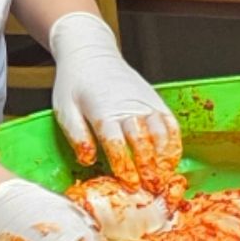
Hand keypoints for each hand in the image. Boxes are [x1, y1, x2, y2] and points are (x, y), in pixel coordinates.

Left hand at [47, 11, 179, 177]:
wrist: (90, 52)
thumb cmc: (75, 82)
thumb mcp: (65, 108)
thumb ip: (77, 135)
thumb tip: (88, 159)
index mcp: (102, 111)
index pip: (116, 143)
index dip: (124, 165)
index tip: (128, 183)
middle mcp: (127, 107)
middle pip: (143, 142)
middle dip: (148, 167)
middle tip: (151, 188)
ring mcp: (144, 103)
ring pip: (161, 133)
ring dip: (164, 158)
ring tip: (164, 177)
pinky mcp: (154, 100)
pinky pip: (170, 123)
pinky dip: (174, 142)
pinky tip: (172, 158)